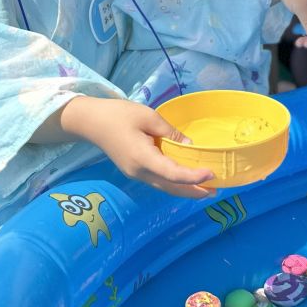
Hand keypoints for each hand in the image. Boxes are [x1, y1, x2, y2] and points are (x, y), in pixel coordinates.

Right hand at [63, 97, 213, 197]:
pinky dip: (174, 183)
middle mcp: (139, 172)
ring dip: (185, 190)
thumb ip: (170, 132)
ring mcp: (136, 174)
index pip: (172, 173)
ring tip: (206, 189)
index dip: (193, 177)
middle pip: (171, 187)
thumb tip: (189, 144)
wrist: (91, 122)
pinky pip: (158, 182)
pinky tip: (185, 180)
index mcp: (142, 157)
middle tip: (216, 191)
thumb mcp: (148, 116)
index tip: (211, 174)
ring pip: (164, 187)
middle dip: (194, 191)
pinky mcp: (134, 171)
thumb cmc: (118, 114)